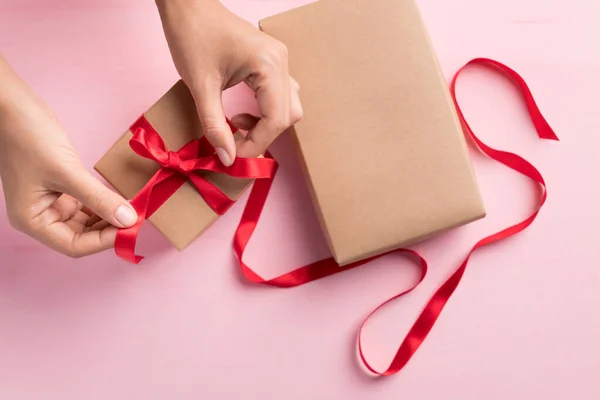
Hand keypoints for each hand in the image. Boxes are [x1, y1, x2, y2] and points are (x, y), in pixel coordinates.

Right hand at [0, 58, 137, 257]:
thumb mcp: (67, 171)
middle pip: (81, 236)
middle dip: (109, 229)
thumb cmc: (29, 138)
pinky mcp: (60, 188)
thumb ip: (99, 198)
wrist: (13, 107)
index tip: (131, 230)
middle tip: (137, 219)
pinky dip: (102, 203)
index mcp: (32, 220)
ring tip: (132, 209)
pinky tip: (119, 199)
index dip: (104, 241)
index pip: (74, 246)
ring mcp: (50, 202)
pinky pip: (86, 204)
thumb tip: (128, 220)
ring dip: (108, 217)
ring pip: (86, 222)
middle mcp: (40, 216)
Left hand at [156, 0, 302, 164]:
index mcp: (269, 65)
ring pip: (288, 107)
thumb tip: (227, 158)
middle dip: (262, 137)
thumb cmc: (191, 37)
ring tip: (238, 126)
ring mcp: (280, 60)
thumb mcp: (200, 86)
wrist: (187, 5)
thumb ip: (215, 125)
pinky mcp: (272, 61)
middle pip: (288, 115)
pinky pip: (281, 95)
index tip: (233, 157)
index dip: (256, 144)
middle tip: (235, 146)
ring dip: (267, 125)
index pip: (276, 119)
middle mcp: (281, 62)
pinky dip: (266, 111)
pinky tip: (243, 113)